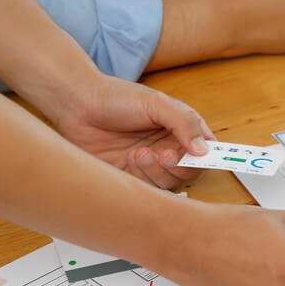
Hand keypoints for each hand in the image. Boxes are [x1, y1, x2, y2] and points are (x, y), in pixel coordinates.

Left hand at [47, 74, 214, 188]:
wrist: (76, 104)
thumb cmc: (116, 97)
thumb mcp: (156, 103)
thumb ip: (184, 122)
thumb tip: (203, 149)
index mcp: (181, 128)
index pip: (208, 149)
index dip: (208, 156)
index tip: (201, 158)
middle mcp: (170, 147)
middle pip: (191, 170)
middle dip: (178, 166)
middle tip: (163, 155)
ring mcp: (152, 163)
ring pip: (170, 182)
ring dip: (157, 171)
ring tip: (139, 153)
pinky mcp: (132, 176)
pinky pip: (149, 188)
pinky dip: (143, 177)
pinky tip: (129, 159)